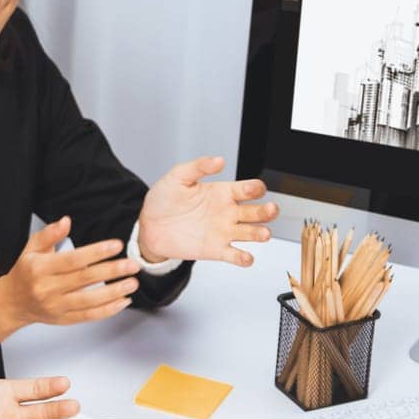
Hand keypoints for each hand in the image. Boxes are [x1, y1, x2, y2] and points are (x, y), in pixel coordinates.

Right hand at [0, 216, 143, 329]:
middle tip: (132, 264)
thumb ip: (49, 234)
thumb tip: (66, 221)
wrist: (12, 302)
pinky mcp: (62, 319)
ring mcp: (55, 306)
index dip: (97, 252)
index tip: (116, 246)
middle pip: (85, 279)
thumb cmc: (25, 273)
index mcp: (40, 268)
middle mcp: (47, 288)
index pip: (73, 260)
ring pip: (89, 300)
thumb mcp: (31, 248)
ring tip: (132, 283)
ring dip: (114, 292)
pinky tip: (122, 301)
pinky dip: (108, 310)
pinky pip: (89, 316)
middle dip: (112, 271)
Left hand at [137, 155, 277, 266]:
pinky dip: (243, 258)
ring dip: (261, 234)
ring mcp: (223, 232)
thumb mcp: (178, 177)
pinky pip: (235, 255)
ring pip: (251, 233)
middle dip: (268, 211)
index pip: (248, 189)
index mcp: (223, 192)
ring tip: (263, 234)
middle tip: (271, 210)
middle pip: (257, 212)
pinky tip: (245, 257)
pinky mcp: (215, 250)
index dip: (255, 189)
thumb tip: (218, 160)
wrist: (148, 226)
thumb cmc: (163, 200)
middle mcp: (228, 212)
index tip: (255, 190)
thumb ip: (198, 167)